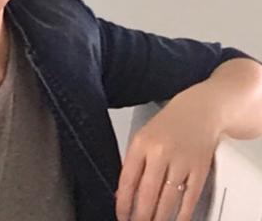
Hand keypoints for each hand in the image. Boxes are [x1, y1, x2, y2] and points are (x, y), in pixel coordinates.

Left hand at [115, 88, 221, 220]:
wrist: (199, 111)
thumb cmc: (168, 124)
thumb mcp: (143, 137)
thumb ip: (133, 163)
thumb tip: (124, 193)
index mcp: (141, 143)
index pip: (128, 179)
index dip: (123, 202)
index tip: (121, 215)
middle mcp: (160, 153)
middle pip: (148, 193)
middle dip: (141, 215)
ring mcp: (181, 162)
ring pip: (168, 199)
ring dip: (159, 218)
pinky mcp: (200, 170)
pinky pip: (189, 198)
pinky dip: (182, 214)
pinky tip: (176, 220)